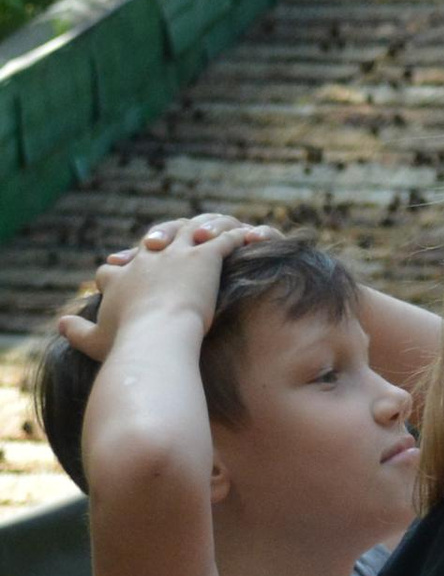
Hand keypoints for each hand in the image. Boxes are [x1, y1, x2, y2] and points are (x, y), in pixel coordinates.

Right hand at [57, 213, 265, 359]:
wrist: (156, 339)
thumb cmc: (127, 346)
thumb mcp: (94, 341)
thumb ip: (76, 331)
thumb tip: (60, 324)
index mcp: (120, 278)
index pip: (114, 269)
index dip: (118, 272)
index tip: (121, 276)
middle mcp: (146, 260)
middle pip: (155, 240)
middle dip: (163, 240)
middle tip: (175, 245)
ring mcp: (175, 255)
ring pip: (190, 230)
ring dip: (204, 230)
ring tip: (217, 233)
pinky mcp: (204, 257)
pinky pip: (225, 239)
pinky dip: (238, 236)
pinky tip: (252, 238)